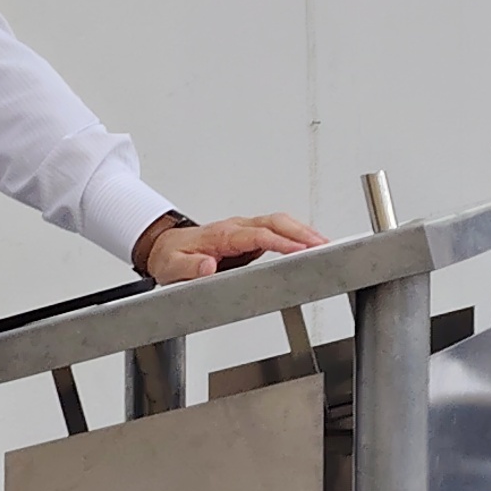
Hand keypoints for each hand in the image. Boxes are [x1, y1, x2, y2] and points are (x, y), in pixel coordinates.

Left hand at [139, 212, 320, 281]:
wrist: (165, 247)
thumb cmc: (171, 256)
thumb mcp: (172, 267)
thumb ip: (189, 268)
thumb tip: (208, 267)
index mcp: (222, 234)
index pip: (258, 235)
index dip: (281, 241)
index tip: (300, 249)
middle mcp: (236, 227)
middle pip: (276, 222)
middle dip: (302, 232)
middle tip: (324, 245)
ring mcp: (244, 229)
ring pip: (280, 222)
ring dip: (303, 231)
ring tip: (325, 245)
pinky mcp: (250, 235)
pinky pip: (277, 229)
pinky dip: (297, 234)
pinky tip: (309, 245)